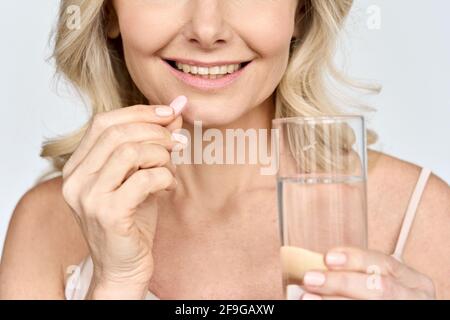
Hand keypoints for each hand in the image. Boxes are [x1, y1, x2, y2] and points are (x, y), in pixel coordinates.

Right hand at [61, 96, 187, 298]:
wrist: (124, 267)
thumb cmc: (131, 221)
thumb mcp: (140, 175)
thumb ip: (151, 144)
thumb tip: (175, 111)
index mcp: (78, 167)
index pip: (103, 122)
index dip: (139, 112)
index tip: (169, 112)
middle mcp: (75, 180)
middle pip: (116, 133)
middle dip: (154, 131)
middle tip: (176, 141)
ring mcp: (88, 197)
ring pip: (129, 152)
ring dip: (160, 155)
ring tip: (170, 168)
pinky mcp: (107, 214)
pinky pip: (143, 179)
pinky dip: (164, 177)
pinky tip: (168, 187)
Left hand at [300, 247, 435, 299]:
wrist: (388, 304)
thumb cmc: (380, 296)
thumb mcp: (379, 279)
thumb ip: (357, 272)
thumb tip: (318, 264)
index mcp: (414, 281)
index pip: (385, 263)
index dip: (356, 259)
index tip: (327, 258)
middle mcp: (414, 298)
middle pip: (379, 287)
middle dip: (342, 282)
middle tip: (310, 278)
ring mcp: (406, 312)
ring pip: (371, 305)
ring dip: (334, 301)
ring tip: (307, 296)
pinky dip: (336, 313)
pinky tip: (317, 306)